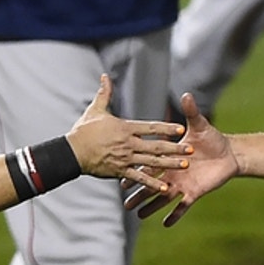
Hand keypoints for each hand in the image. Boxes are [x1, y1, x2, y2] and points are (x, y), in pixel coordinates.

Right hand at [66, 75, 191, 192]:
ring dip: (169, 164)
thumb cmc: (83, 130)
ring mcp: (124, 159)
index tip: (181, 128)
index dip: (166, 128)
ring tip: (184, 165)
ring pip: (151, 163)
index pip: (150, 127)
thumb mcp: (95, 109)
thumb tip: (105, 76)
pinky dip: (151, 183)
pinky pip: (138, 178)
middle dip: (175, 148)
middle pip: (156, 146)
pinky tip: (164, 188)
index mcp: (125, 128)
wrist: (71, 152)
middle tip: (191, 149)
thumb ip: (104, 93)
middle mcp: (128, 144)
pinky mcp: (119, 171)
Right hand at [123, 92, 238, 225]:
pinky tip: (166, 224)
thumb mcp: (199, 125)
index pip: (147, 166)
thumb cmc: (211, 138)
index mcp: (168, 159)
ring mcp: (182, 185)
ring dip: (151, 207)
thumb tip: (186, 94)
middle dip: (138, 195)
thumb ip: (191, 112)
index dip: (135, 172)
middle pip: (151, 186)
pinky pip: (182, 207)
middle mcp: (172, 174)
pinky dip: (175, 215)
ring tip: (138, 216)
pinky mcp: (194, 193)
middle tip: (124, 204)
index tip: (122, 179)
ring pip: (163, 198)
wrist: (229, 153)